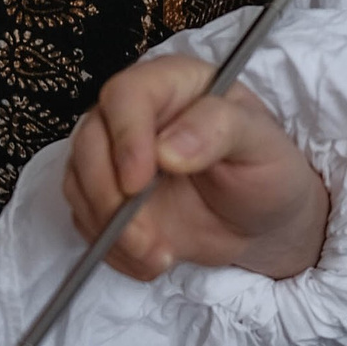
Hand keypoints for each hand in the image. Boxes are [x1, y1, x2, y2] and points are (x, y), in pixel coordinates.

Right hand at [63, 54, 329, 283]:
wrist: (264, 220)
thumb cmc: (267, 169)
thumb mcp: (261, 143)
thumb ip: (220, 129)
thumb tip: (167, 148)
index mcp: (171, 85)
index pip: (126, 96)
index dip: (125, 138)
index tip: (139, 184)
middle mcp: (134, 115)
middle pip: (89, 141)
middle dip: (109, 197)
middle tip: (146, 238)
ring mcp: (115, 157)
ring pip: (79, 184)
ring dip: (110, 230)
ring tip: (159, 256)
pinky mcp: (108, 197)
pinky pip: (86, 220)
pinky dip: (111, 248)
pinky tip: (151, 261)